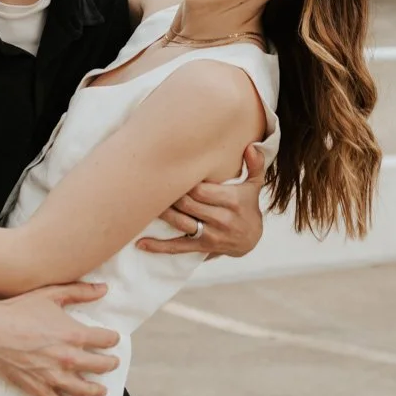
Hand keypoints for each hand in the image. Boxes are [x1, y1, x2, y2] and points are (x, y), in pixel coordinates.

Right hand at [0, 284, 120, 395]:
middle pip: (98, 366)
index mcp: (73, 334)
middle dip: (109, 365)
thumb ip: (80, 291)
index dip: (112, 339)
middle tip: (114, 364)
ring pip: (82, 389)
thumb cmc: (19, 310)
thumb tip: (104, 289)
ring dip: (95, 390)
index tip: (114, 339)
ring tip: (101, 390)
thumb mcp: (51, 294)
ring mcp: (53, 376)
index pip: (104, 340)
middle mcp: (67, 358)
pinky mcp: (37, 388)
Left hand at [137, 144, 265, 256]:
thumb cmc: (247, 204)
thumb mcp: (254, 184)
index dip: (183, 180)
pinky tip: (141, 243)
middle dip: (169, 193)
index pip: (201, 189)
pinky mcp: (201, 247)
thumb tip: (251, 147)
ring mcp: (210, 235)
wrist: (251, 239)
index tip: (169, 168)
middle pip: (187, 203)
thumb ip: (254, 165)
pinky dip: (159, 246)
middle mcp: (221, 218)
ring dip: (161, 212)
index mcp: (231, 200)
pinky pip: (178, 247)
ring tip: (143, 202)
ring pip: (180, 222)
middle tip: (151, 181)